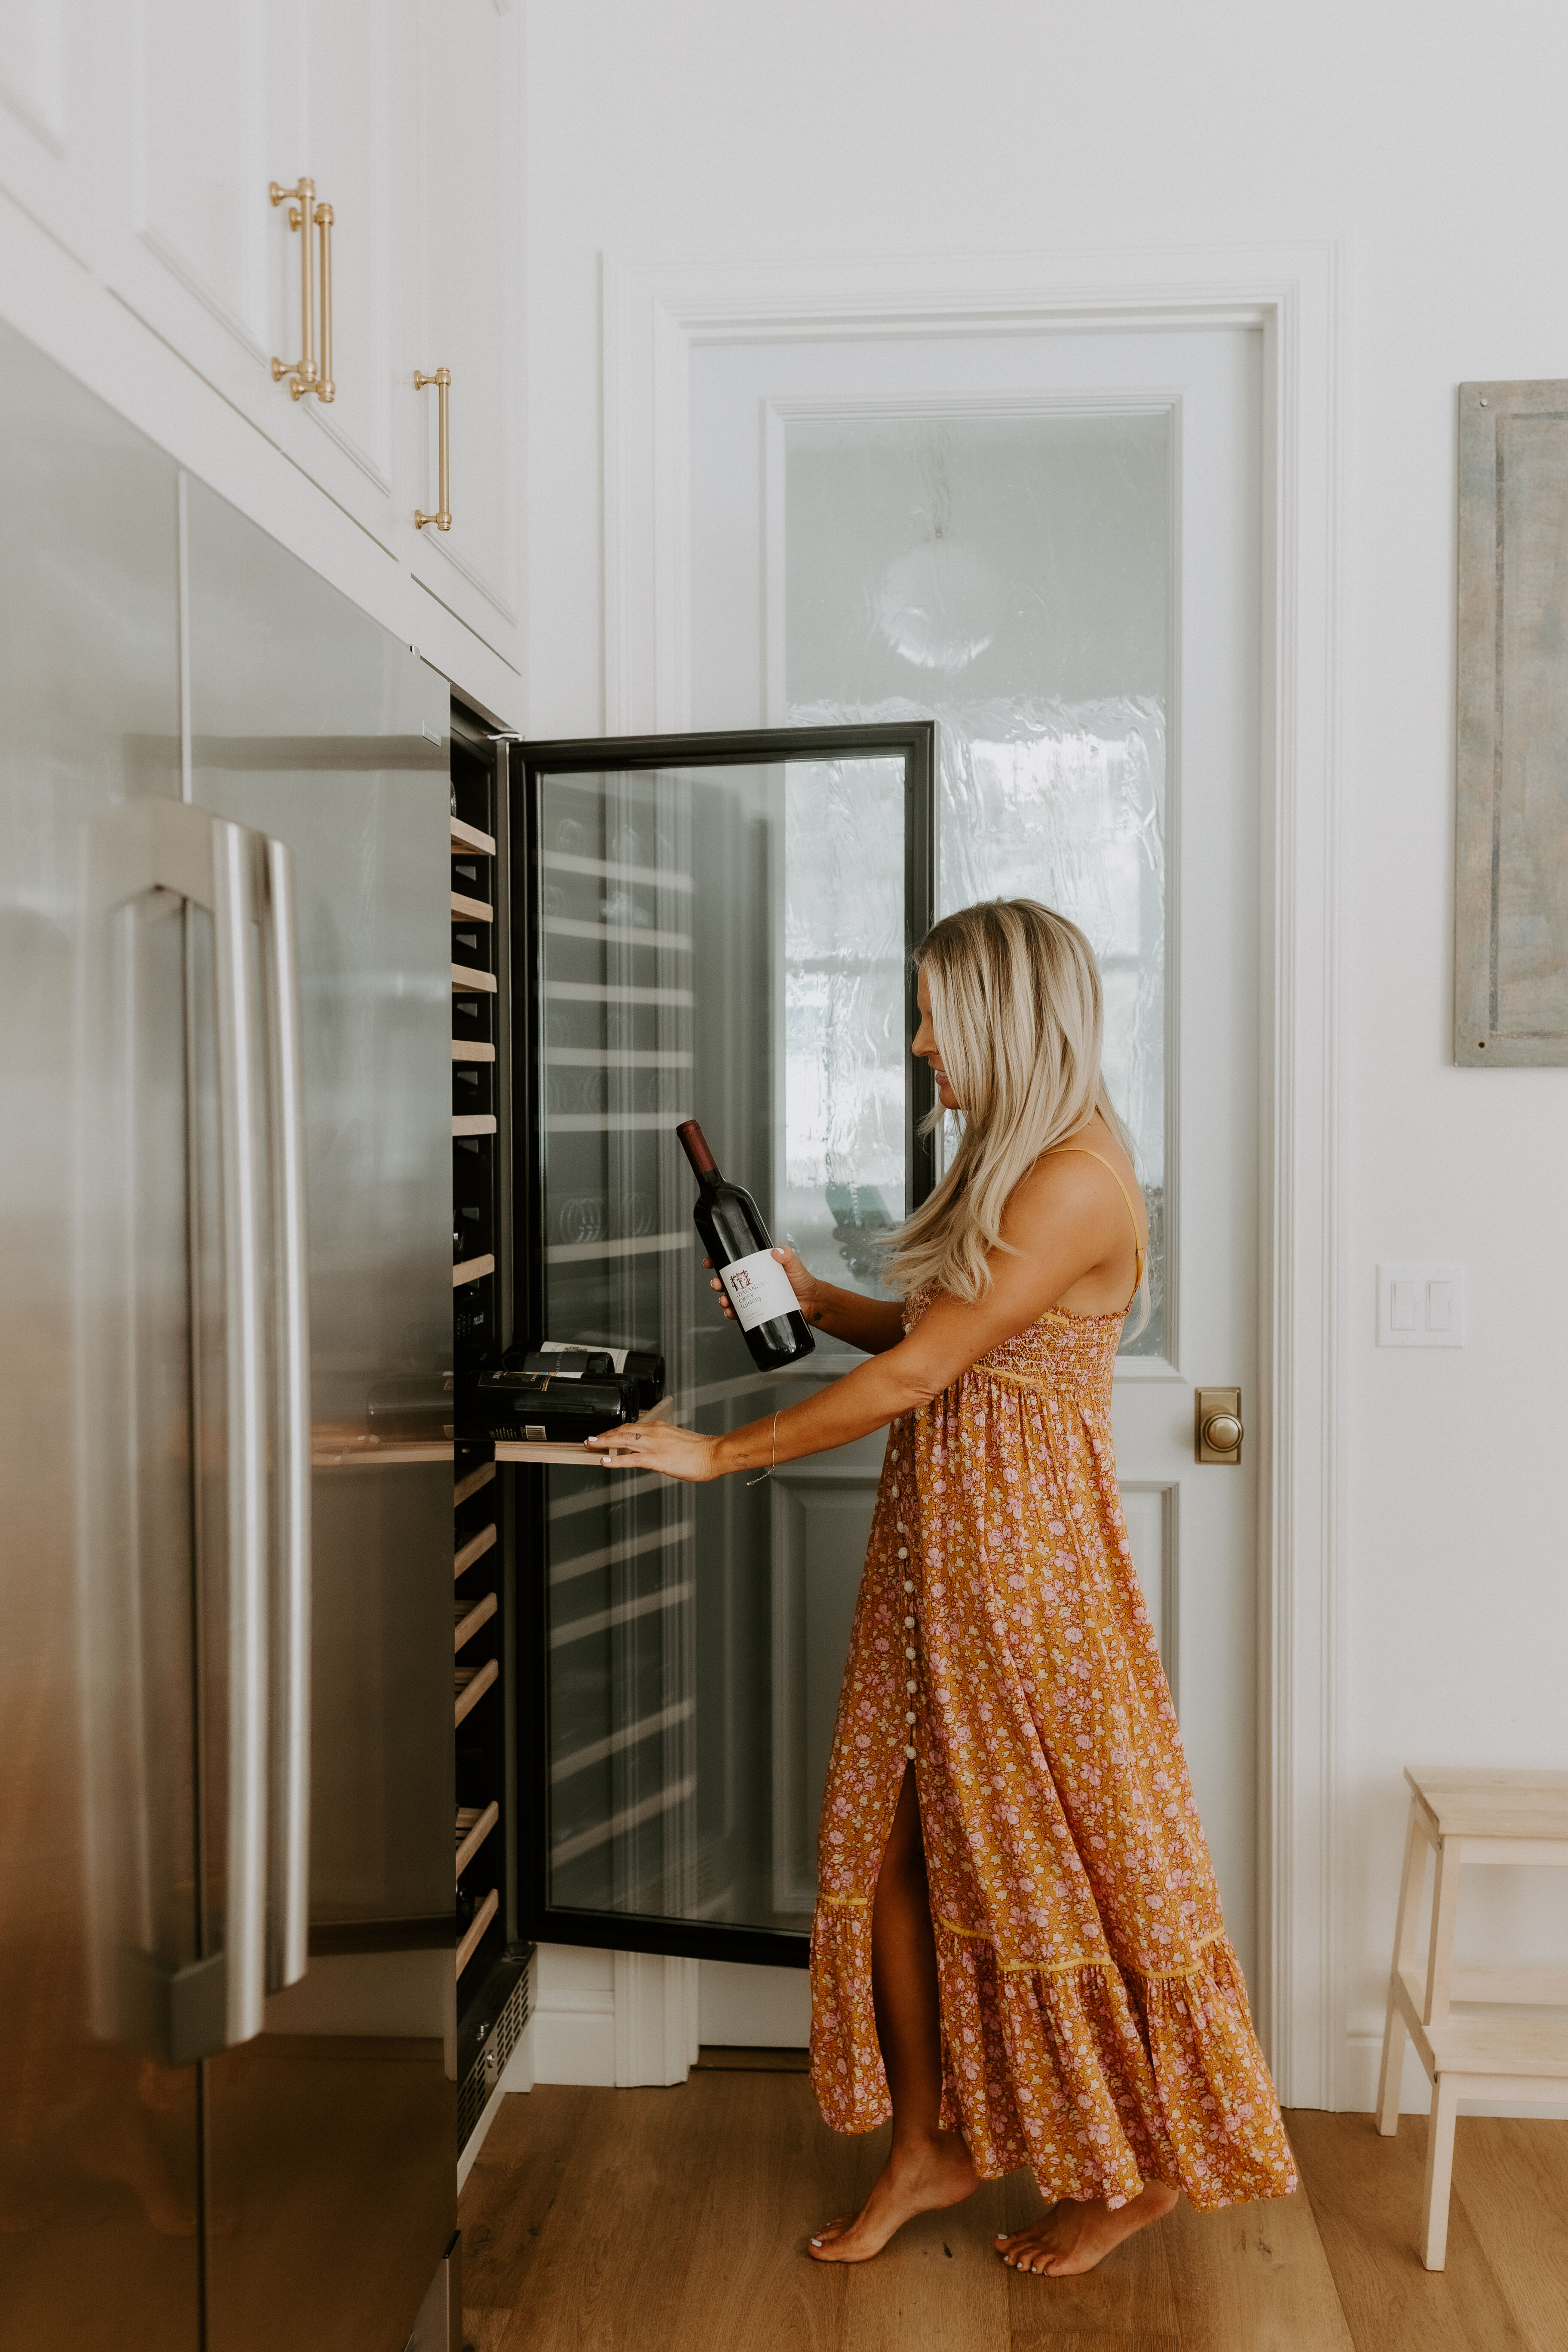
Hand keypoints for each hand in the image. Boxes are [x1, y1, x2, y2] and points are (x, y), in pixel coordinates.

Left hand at [585, 1418, 720, 1480]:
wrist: (713, 1454)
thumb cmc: (699, 1451)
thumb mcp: (676, 1442)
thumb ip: (660, 1443)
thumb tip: (648, 1451)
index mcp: (659, 1428)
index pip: (630, 1427)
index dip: (614, 1431)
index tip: (604, 1435)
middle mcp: (654, 1432)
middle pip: (622, 1430)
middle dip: (604, 1435)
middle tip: (589, 1439)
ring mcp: (654, 1445)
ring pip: (623, 1440)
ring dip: (604, 1442)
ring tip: (590, 1445)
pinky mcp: (657, 1459)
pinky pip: (631, 1459)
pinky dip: (615, 1460)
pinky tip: (605, 1461)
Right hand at [705, 1244, 820, 1324]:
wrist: (811, 1303)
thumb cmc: (803, 1281)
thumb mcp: (794, 1265)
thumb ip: (788, 1256)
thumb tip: (777, 1251)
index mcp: (757, 1267)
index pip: (734, 1262)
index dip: (719, 1261)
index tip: (710, 1262)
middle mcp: (752, 1281)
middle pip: (728, 1280)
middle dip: (718, 1282)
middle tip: (717, 1284)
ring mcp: (753, 1296)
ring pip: (731, 1297)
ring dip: (723, 1299)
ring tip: (725, 1301)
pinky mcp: (757, 1310)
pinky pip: (740, 1312)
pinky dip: (732, 1313)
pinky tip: (731, 1313)